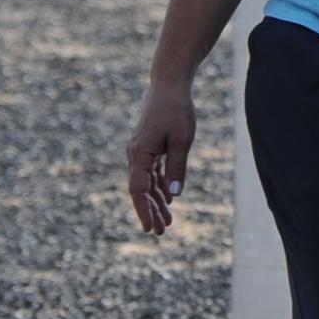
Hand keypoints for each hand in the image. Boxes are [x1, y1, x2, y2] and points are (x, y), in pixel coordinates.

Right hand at [125, 77, 197, 234]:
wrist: (169, 86)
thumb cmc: (177, 111)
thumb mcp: (182, 140)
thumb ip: (177, 166)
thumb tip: (174, 194)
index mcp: (139, 154)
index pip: (138, 189)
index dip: (144, 210)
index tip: (150, 227)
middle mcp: (136, 154)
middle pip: (141, 190)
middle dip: (150, 211)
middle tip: (161, 232)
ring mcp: (142, 151)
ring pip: (148, 182)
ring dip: (157, 201)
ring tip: (168, 221)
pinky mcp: (150, 147)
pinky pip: (153, 172)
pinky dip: (160, 186)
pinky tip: (168, 199)